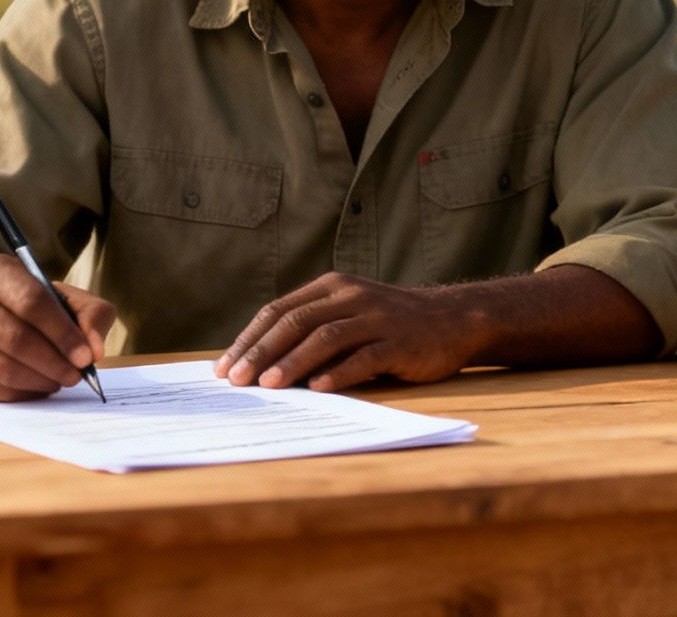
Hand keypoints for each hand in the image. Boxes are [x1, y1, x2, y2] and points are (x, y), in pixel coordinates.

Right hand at [0, 254, 116, 401]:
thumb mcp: (61, 297)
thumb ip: (90, 314)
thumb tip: (95, 350)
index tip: (86, 357)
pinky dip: (22, 394)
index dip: (63, 333)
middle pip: (15, 338)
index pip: (32, 302)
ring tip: (59, 381)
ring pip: (3, 368)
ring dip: (40, 381)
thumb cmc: (26, 306)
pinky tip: (37, 387)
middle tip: (76, 376)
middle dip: (54, 362)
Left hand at [214, 273, 486, 392]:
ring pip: (327, 337)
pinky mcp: (401, 341)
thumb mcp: (348, 315)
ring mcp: (378, 317)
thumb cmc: (389, 325)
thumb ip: (312, 330)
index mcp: (332, 287)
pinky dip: (340, 373)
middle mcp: (352, 296)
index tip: (225, 367)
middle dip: (262, 352)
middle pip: (297, 322)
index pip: (279, 310)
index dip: (250, 338)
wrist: (452, 320)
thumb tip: (260, 367)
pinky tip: (320, 389)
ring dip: (294, 362)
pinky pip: (366, 356)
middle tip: (238, 379)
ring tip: (269, 385)